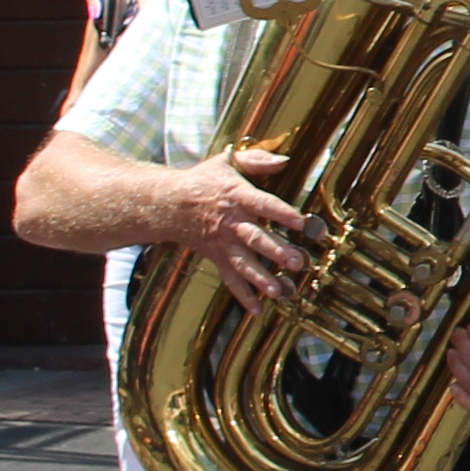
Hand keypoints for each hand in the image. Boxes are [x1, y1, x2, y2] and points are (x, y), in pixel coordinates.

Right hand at [169, 147, 306, 302]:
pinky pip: (231, 279)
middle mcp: (232, 223)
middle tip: (297, 262)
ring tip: (280, 291)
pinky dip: (243, 296)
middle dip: (276, 251)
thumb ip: (257, 160)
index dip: (282, 213)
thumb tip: (285, 161)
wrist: (168, 204)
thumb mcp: (227, 162)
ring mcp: (224, 243)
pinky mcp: (218, 257)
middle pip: (255, 238)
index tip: (301, 222)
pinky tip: (259, 310)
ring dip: (262, 278)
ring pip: (244, 263)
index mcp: (238, 196)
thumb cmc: (204, 181)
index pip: (263, 204)